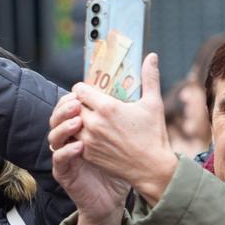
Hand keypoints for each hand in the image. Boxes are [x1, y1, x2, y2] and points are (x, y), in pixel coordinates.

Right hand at [50, 93, 129, 224]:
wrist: (115, 198)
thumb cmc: (122, 165)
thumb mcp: (128, 135)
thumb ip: (133, 111)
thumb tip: (151, 71)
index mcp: (82, 127)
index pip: (70, 105)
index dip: (73, 96)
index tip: (85, 89)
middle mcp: (70, 139)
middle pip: (57, 117)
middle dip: (65, 108)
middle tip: (77, 102)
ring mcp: (66, 155)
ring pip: (54, 136)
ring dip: (63, 127)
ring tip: (78, 121)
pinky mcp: (64, 173)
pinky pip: (59, 159)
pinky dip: (66, 151)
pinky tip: (79, 147)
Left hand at [71, 53, 177, 205]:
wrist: (152, 169)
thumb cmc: (153, 135)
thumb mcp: (153, 104)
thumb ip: (150, 77)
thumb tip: (152, 56)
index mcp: (107, 107)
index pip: (79, 89)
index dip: (83, 89)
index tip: (90, 92)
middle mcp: (93, 123)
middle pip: (72, 105)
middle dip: (78, 104)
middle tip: (88, 105)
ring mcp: (88, 141)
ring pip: (70, 123)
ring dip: (76, 120)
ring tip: (88, 120)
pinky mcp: (87, 155)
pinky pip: (74, 140)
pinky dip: (79, 136)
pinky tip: (91, 136)